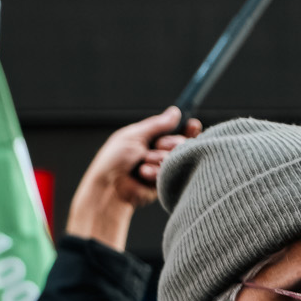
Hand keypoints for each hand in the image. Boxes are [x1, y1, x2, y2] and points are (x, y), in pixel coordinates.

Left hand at [65, 106, 202, 250]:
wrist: (108, 187)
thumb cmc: (113, 160)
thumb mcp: (133, 135)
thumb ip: (156, 124)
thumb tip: (175, 112)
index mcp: (151, 138)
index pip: (178, 130)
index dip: (188, 128)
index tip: (192, 125)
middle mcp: (159, 151)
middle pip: (182, 142)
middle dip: (169, 143)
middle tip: (154, 147)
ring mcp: (162, 167)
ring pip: (177, 157)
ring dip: (158, 158)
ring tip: (141, 165)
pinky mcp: (163, 182)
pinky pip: (171, 173)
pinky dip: (156, 172)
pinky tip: (143, 175)